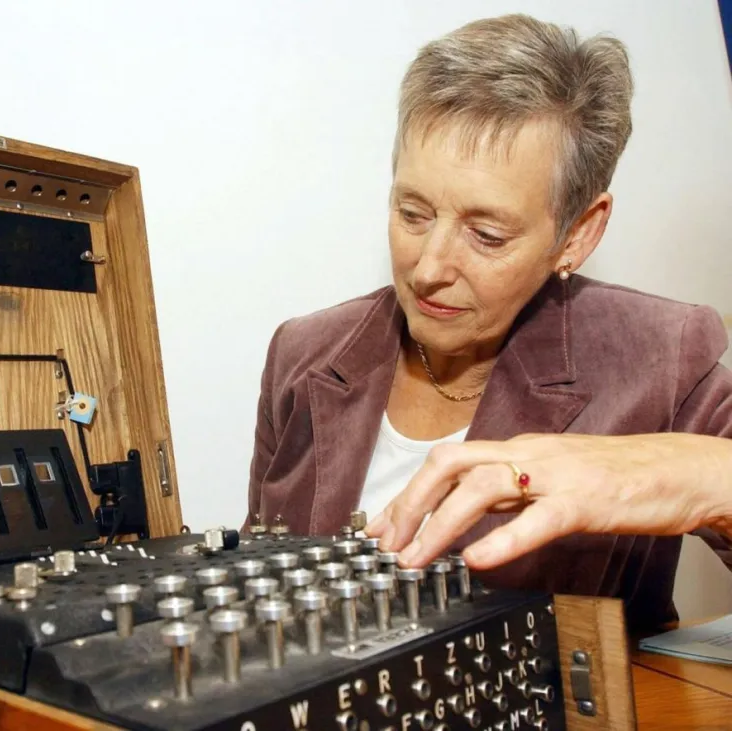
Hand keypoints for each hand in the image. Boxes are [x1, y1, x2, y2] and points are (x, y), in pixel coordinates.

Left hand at [364, 432, 731, 569]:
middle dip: (409, 504)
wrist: (678, 469)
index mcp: (515, 451)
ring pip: (482, 487)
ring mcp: (555, 475)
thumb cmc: (612, 477)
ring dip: (440, 525)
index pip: (445, 464)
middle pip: (449, 465)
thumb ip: (504, 495)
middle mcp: (526, 456)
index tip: (379, 527)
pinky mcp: (585, 501)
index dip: (406, 494)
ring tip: (416, 559)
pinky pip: (538, 519)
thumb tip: (458, 519)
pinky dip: (503, 539)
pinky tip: (477, 561)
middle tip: (386, 544)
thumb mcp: (546, 480)